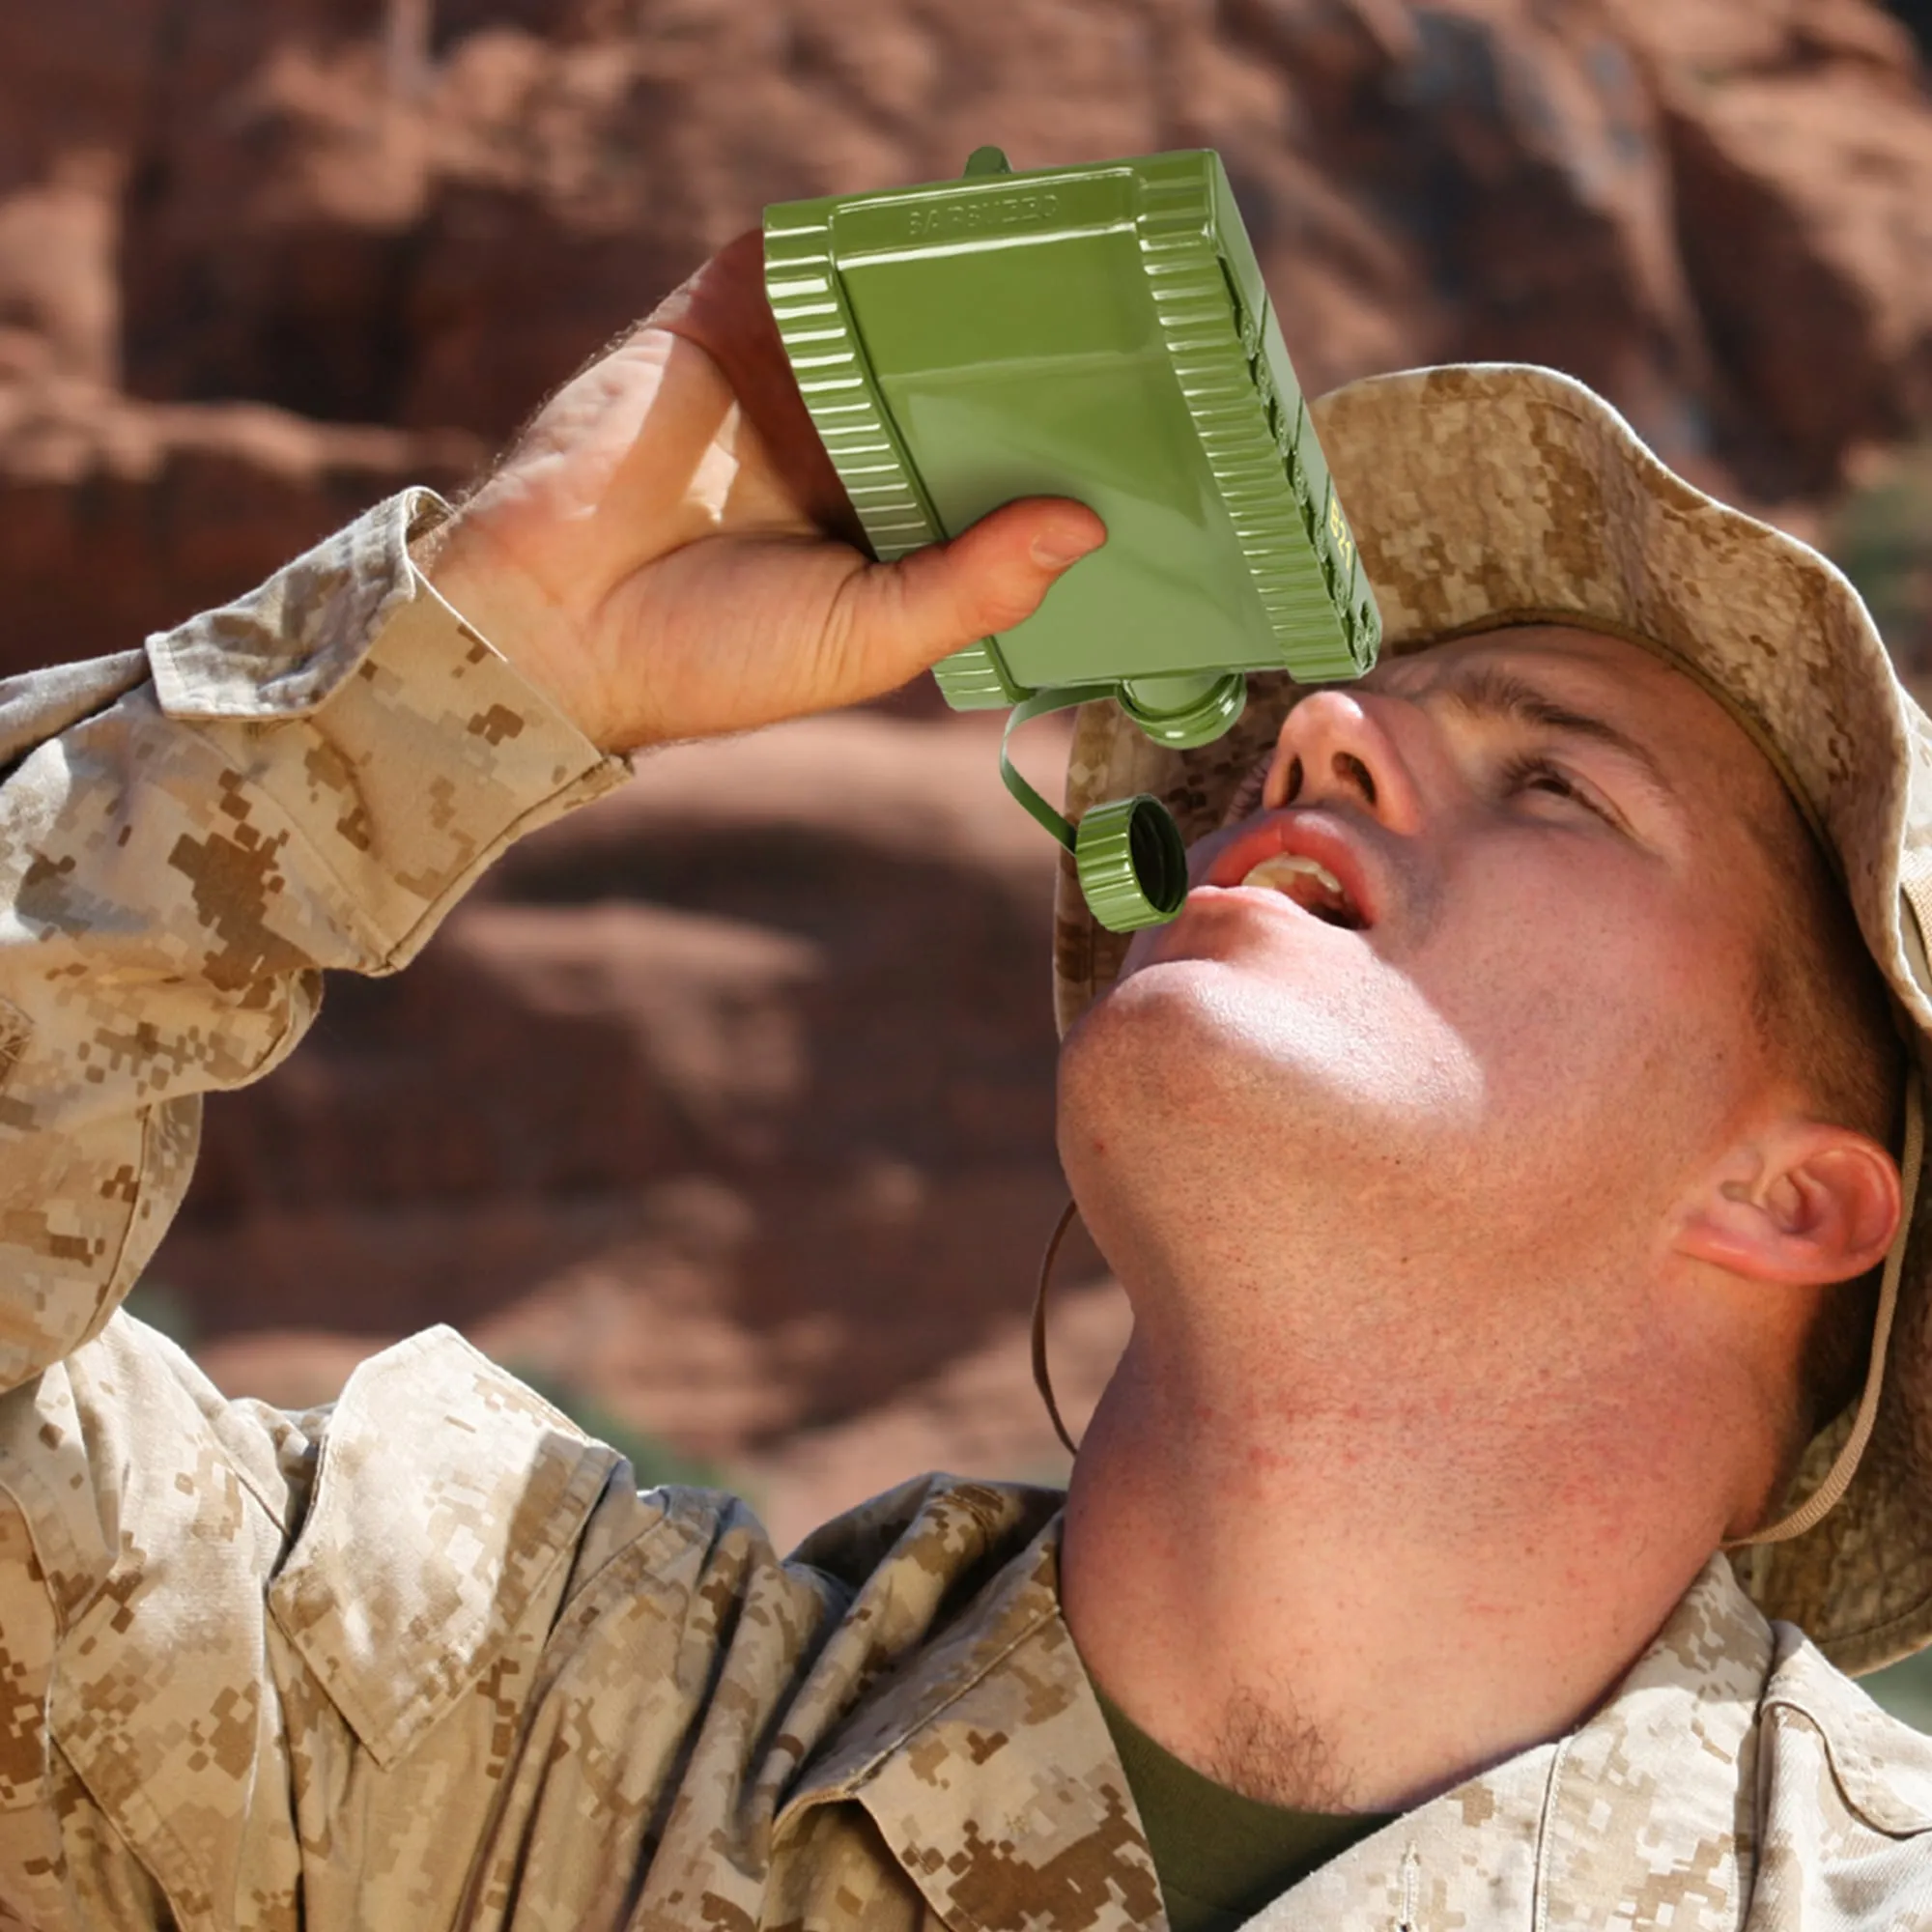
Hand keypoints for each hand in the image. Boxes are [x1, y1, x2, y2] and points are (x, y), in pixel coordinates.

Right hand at [426, 231, 1105, 751]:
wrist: (554, 622)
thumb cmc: (713, 659)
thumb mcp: (872, 637)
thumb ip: (977, 584)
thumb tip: (1087, 524)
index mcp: (877, 531)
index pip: (981, 476)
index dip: (1049, 456)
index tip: (1139, 433)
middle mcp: (838, 449)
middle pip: (948, 383)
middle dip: (1019, 362)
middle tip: (1121, 328)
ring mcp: (780, 380)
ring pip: (888, 311)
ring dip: (955, 287)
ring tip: (1054, 260)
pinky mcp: (721, 321)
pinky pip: (802, 260)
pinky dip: (860, 239)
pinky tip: (935, 230)